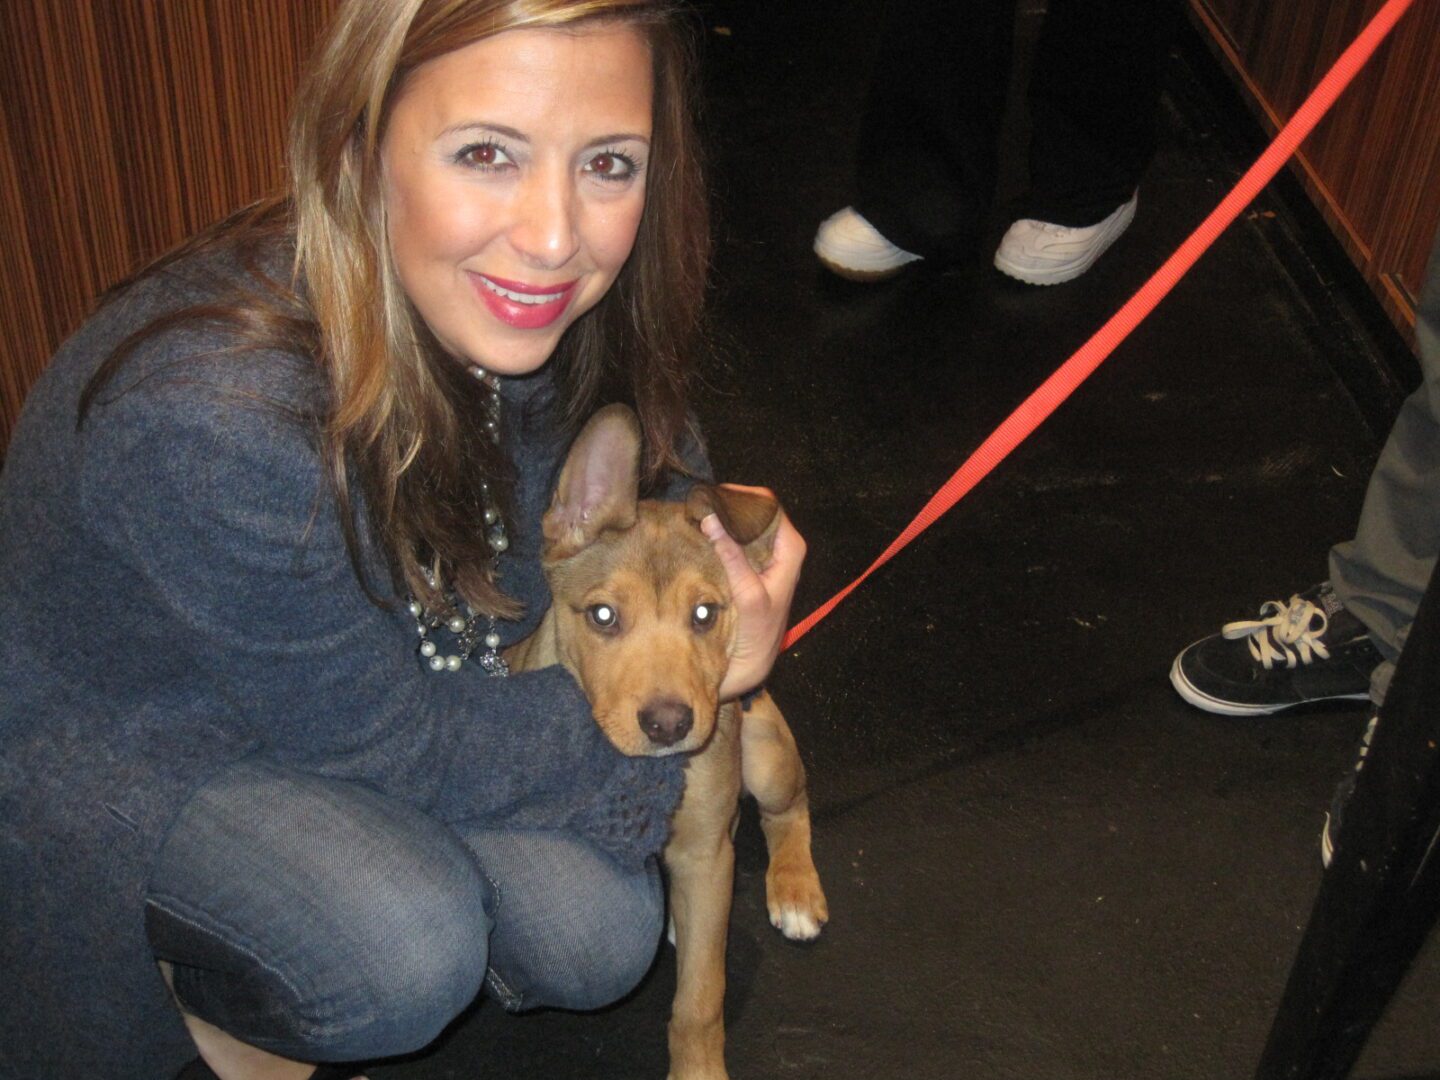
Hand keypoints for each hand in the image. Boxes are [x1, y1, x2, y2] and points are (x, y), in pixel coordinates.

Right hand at [700, 484, 805, 700]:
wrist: (749, 673)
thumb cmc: (756, 639)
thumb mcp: (748, 596)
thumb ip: (733, 558)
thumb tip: (712, 519)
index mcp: (789, 553)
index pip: (769, 507)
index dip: (741, 497)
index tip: (710, 498)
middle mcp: (777, 552)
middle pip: (753, 511)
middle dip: (725, 503)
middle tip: (695, 506)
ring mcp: (759, 560)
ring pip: (740, 525)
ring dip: (717, 518)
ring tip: (690, 517)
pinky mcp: (743, 572)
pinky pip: (729, 542)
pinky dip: (713, 535)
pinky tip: (692, 536)